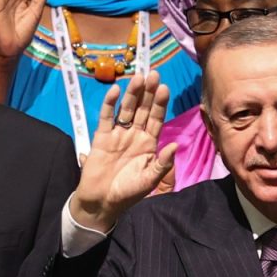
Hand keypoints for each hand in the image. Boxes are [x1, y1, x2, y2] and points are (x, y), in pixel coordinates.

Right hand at [68, 70, 177, 232]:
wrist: (102, 202)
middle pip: (143, 109)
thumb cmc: (128, 193)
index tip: (165, 88)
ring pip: (127, 109)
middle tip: (153, 74)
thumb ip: (162, 163)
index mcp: (149, 144)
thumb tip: (175, 145)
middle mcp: (135, 135)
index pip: (157, 119)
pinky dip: (110, 104)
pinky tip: (116, 90)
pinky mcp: (101, 137)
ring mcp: (118, 134)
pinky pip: (106, 117)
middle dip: (148, 93)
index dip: (160, 104)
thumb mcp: (150, 180)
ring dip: (132, 94)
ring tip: (138, 77)